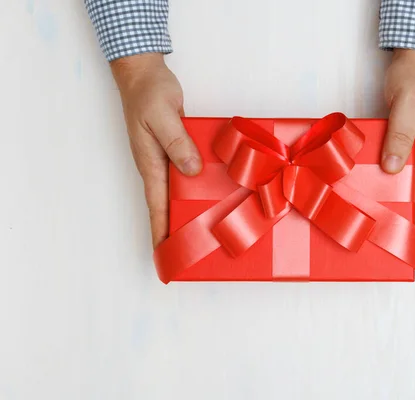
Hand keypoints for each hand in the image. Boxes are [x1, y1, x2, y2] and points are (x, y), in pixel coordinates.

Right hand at [111, 54, 201, 247]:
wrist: (145, 74)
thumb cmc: (148, 94)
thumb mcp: (162, 117)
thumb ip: (177, 144)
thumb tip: (191, 171)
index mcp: (150, 164)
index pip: (156, 206)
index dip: (160, 233)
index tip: (163, 257)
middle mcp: (159, 166)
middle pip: (168, 205)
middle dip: (176, 230)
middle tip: (192, 253)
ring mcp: (168, 158)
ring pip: (180, 191)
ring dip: (189, 209)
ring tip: (207, 230)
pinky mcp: (178, 149)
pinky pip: (189, 173)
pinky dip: (198, 185)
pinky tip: (215, 192)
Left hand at [381, 49, 414, 234]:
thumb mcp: (407, 108)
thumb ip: (400, 138)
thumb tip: (393, 168)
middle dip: (413, 217)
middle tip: (400, 242)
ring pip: (409, 181)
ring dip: (401, 200)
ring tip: (387, 223)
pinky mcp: (406, 141)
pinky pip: (399, 166)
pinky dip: (391, 180)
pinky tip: (377, 189)